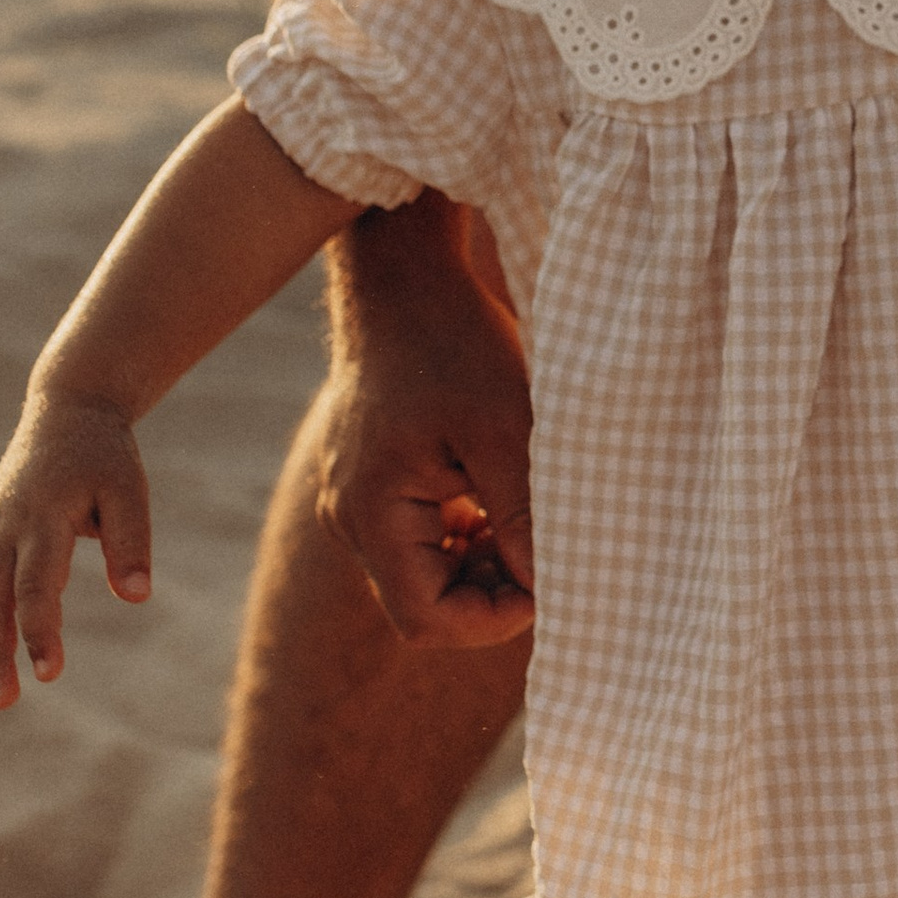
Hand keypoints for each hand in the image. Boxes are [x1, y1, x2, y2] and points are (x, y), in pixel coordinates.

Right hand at [0, 392, 152, 708]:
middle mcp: (8, 526)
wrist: (67, 408)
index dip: (40, 631)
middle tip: (3, 702)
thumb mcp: (129, 489)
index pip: (37, 586)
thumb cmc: (105, 452)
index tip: (50, 674)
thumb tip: (138, 597)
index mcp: (43, 517)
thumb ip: (132, 542)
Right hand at [317, 206, 536, 650]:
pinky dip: (460, 537)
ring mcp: (352, 500)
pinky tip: (498, 499)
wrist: (404, 278)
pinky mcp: (367, 481)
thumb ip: (522, 517)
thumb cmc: (455, 344)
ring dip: (479, 565)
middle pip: (422, 604)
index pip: (426, 619)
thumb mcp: (507, 430)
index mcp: (372, 512)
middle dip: (491, 592)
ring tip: (528, 522)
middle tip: (548, 551)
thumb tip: (548, 590)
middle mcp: (349, 517)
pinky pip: (414, 539)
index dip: (493, 619)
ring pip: (421, 573)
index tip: (548, 582)